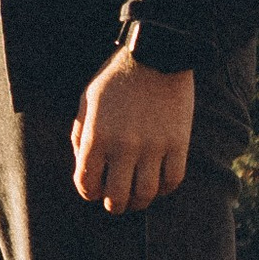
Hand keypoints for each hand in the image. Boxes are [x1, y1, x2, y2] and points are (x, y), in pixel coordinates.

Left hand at [71, 57, 193, 214]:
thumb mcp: (87, 101)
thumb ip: (81, 135)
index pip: (87, 183)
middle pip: (116, 198)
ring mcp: (153, 147)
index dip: (88, 192)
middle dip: (112, 205)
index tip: (94, 189)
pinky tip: (158, 183)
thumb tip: (84, 167)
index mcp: (97, 136)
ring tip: (136, 198)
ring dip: (138, 202)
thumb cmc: (116, 78)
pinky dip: (164, 189)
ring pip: (145, 195)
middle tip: (115, 202)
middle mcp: (123, 146)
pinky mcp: (178, 143)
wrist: (155, 54)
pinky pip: (172, 181)